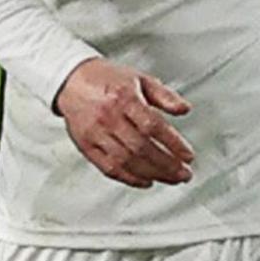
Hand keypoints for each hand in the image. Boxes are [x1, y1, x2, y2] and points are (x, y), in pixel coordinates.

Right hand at [53, 58, 192, 185]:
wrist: (71, 81)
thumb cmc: (106, 79)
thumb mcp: (140, 79)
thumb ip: (165, 95)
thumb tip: (184, 109)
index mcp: (124, 98)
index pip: (153, 126)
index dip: (173, 143)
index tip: (188, 155)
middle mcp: (109, 117)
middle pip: (141, 148)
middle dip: (167, 165)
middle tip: (184, 174)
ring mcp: (96, 134)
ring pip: (127, 161)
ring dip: (152, 174)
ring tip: (170, 179)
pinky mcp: (86, 146)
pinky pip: (109, 168)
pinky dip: (130, 179)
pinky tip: (146, 181)